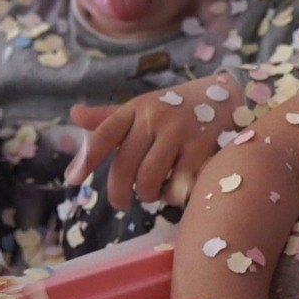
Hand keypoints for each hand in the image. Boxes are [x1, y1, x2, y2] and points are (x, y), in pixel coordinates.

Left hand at [63, 73, 242, 209]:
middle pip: (124, 166)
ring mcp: (179, 132)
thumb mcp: (144, 107)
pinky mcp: (203, 147)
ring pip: (149, 179)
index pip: (104, 135)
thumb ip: (110, 118)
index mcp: (136, 108)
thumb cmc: (178, 107)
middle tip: (122, 203)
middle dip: (119, 193)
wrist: (225, 95)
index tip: (73, 181)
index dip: (86, 160)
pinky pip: (178, 184)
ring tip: (153, 194)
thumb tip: (74, 114)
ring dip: (148, 195)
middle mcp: (155, 117)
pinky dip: (173, 195)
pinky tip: (176, 189)